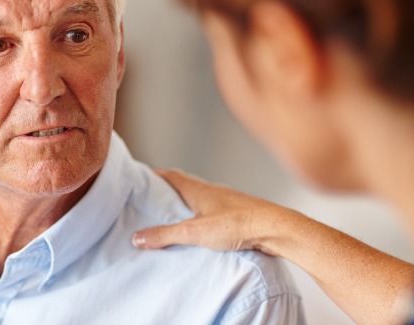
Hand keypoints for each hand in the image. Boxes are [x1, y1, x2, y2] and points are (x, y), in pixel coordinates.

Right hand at [132, 169, 286, 254]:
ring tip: (175, 217)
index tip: (142, 175)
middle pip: (186, 186)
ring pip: (202, 199)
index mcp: (199, 190)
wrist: (276, 229)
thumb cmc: (237, 224)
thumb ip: (165, 235)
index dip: (156, 175)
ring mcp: (228, 202)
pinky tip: (203, 230)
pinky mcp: (239, 214)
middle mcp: (213, 191)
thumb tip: (137, 237)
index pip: (172, 176)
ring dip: (187, 204)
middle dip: (169, 190)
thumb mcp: (194, 232)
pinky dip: (203, 216)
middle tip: (154, 197)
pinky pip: (215, 212)